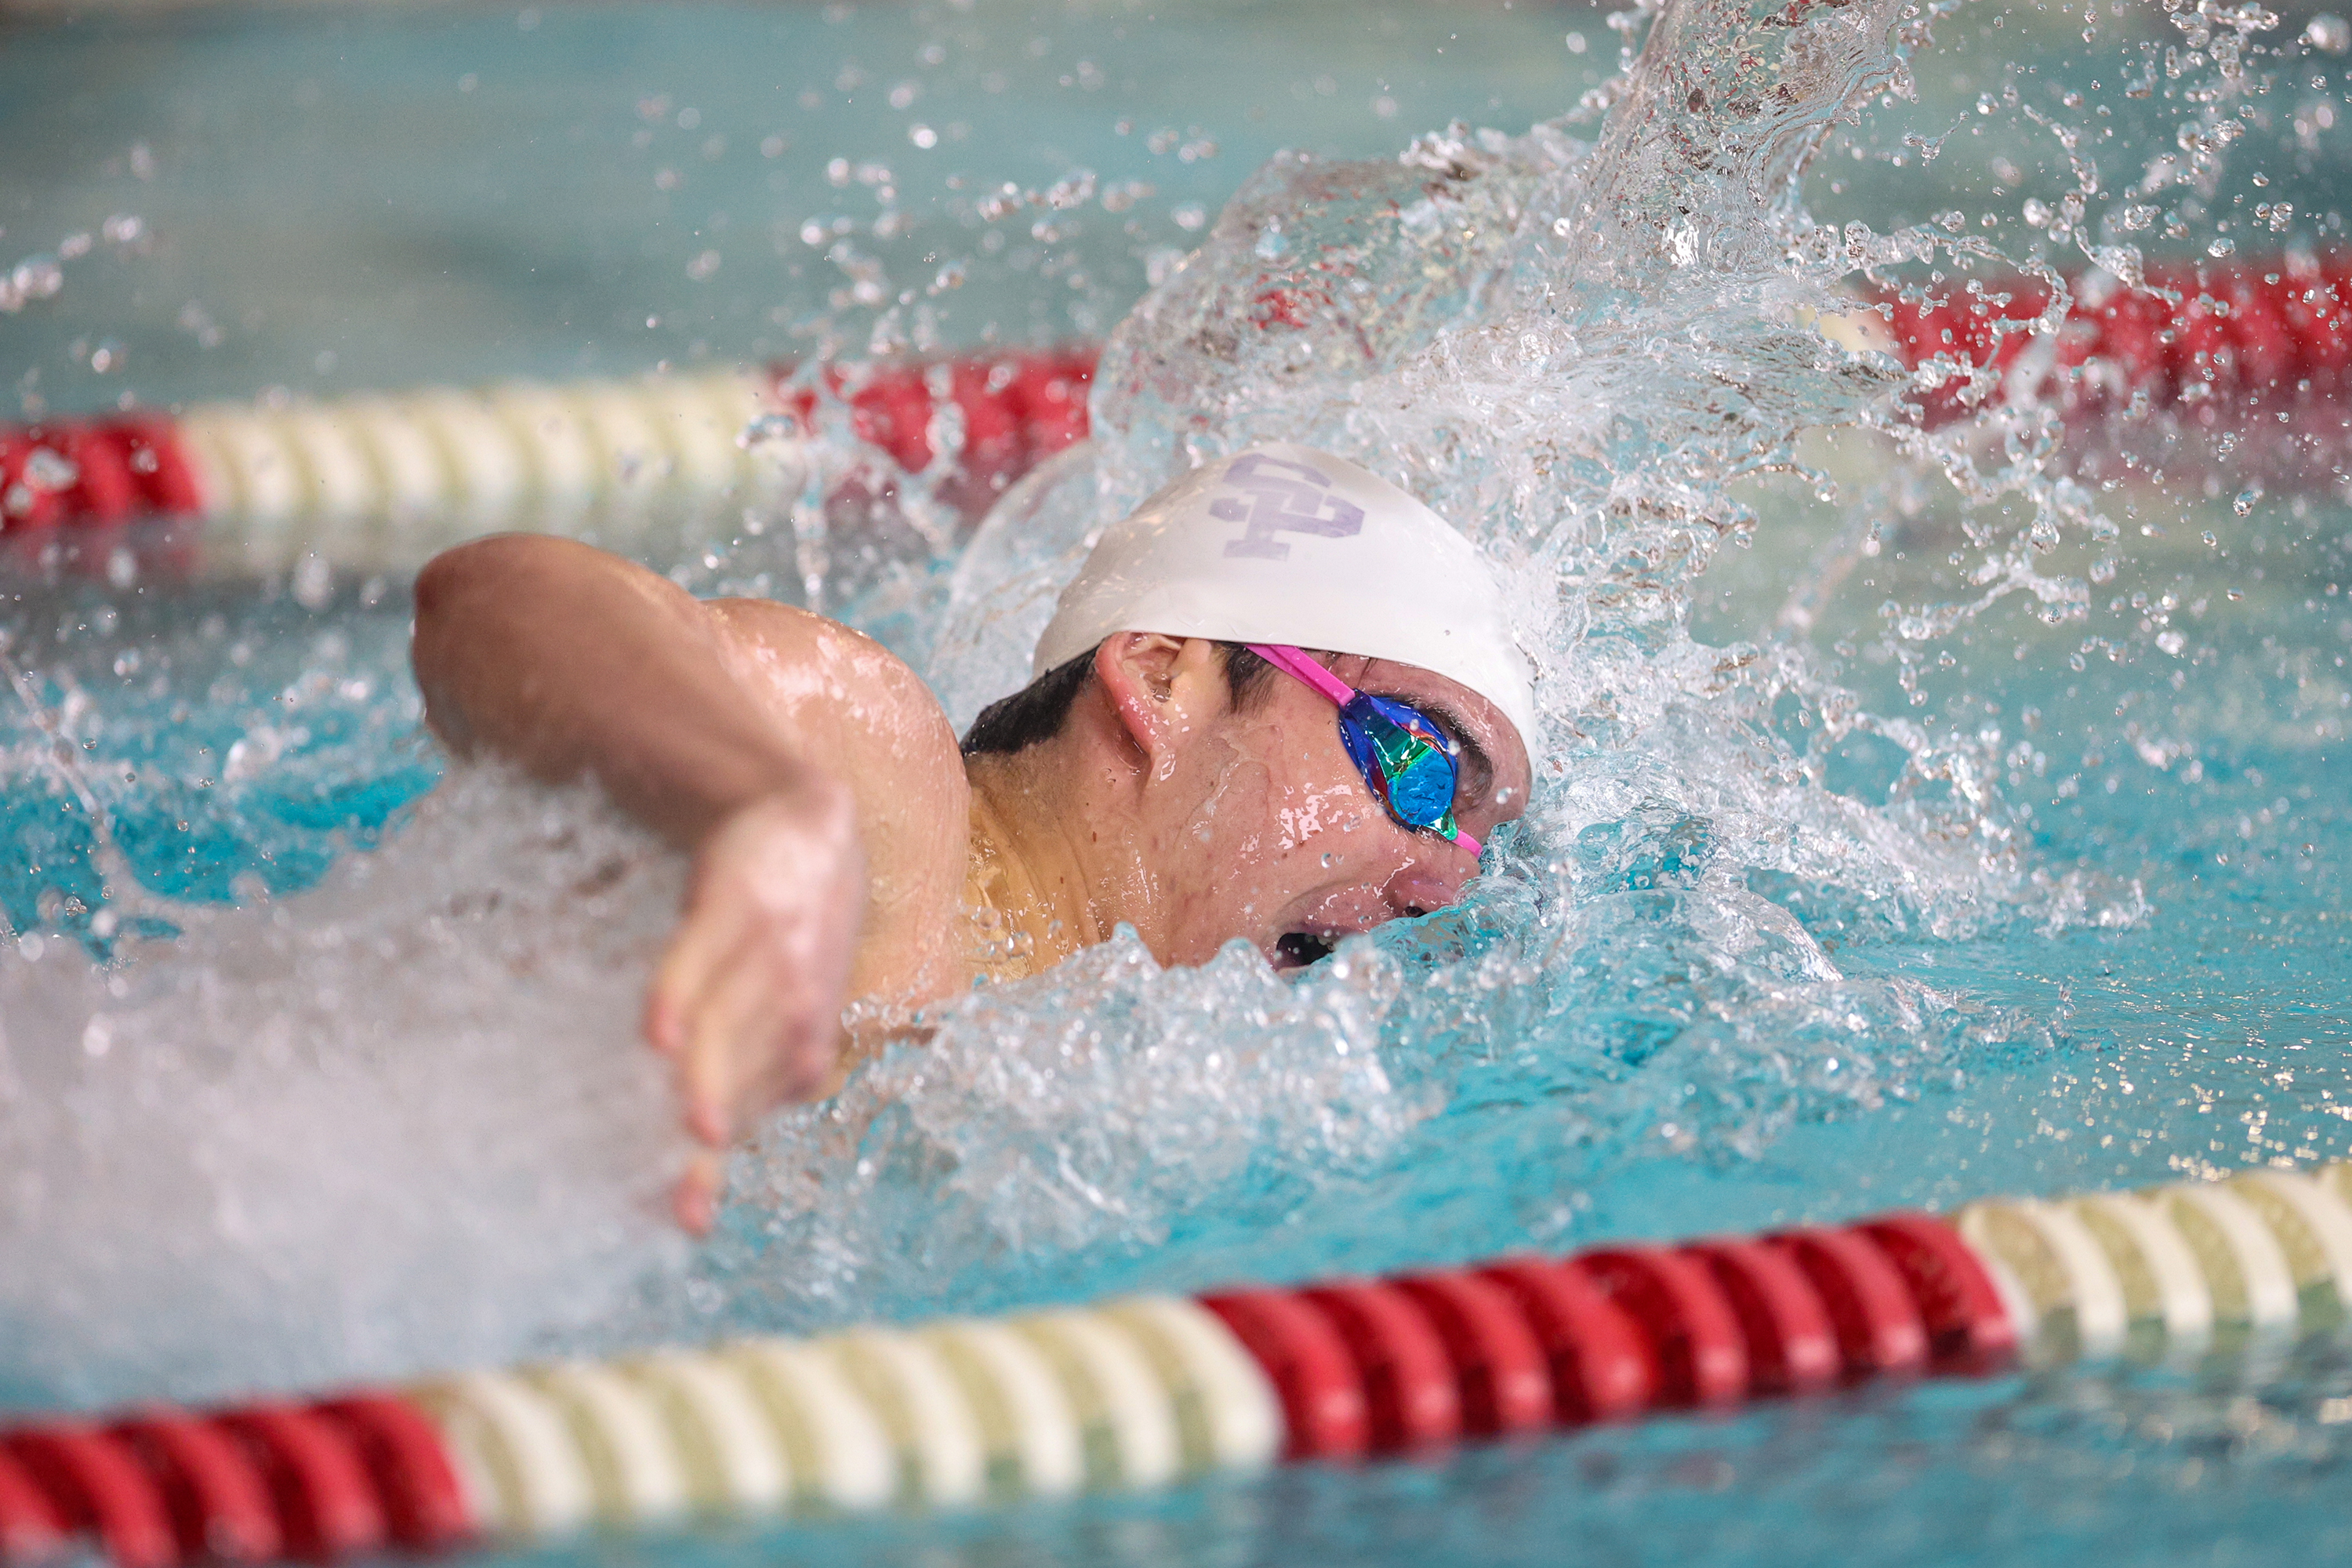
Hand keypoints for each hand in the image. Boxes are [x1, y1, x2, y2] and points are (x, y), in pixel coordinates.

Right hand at [646, 780, 865, 1232]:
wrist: (811, 829)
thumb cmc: (780, 946)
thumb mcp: (775, 1013)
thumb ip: (737, 1082)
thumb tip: (688, 1166)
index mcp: (804, 1048)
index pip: (754, 1117)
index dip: (713, 1170)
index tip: (687, 1221)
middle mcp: (796, 1009)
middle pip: (748, 1079)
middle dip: (721, 1129)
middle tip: (691, 1192)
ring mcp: (769, 955)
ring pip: (731, 1026)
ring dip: (712, 1075)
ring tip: (691, 1126)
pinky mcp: (737, 905)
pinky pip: (702, 955)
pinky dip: (681, 993)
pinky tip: (658, 1032)